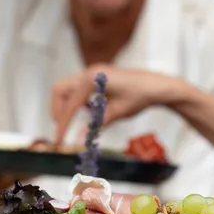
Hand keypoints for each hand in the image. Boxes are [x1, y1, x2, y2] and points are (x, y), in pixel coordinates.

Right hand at [51, 64, 183, 143]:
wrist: (156, 86)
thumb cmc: (140, 95)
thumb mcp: (117, 113)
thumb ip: (95, 125)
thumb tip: (80, 141)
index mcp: (92, 79)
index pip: (69, 105)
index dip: (63, 124)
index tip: (60, 139)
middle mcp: (89, 72)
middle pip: (60, 90)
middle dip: (58, 110)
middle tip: (63, 129)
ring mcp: (92, 73)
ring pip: (67, 89)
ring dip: (69, 105)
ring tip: (86, 120)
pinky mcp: (97, 77)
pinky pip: (80, 90)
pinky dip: (80, 102)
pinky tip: (95, 111)